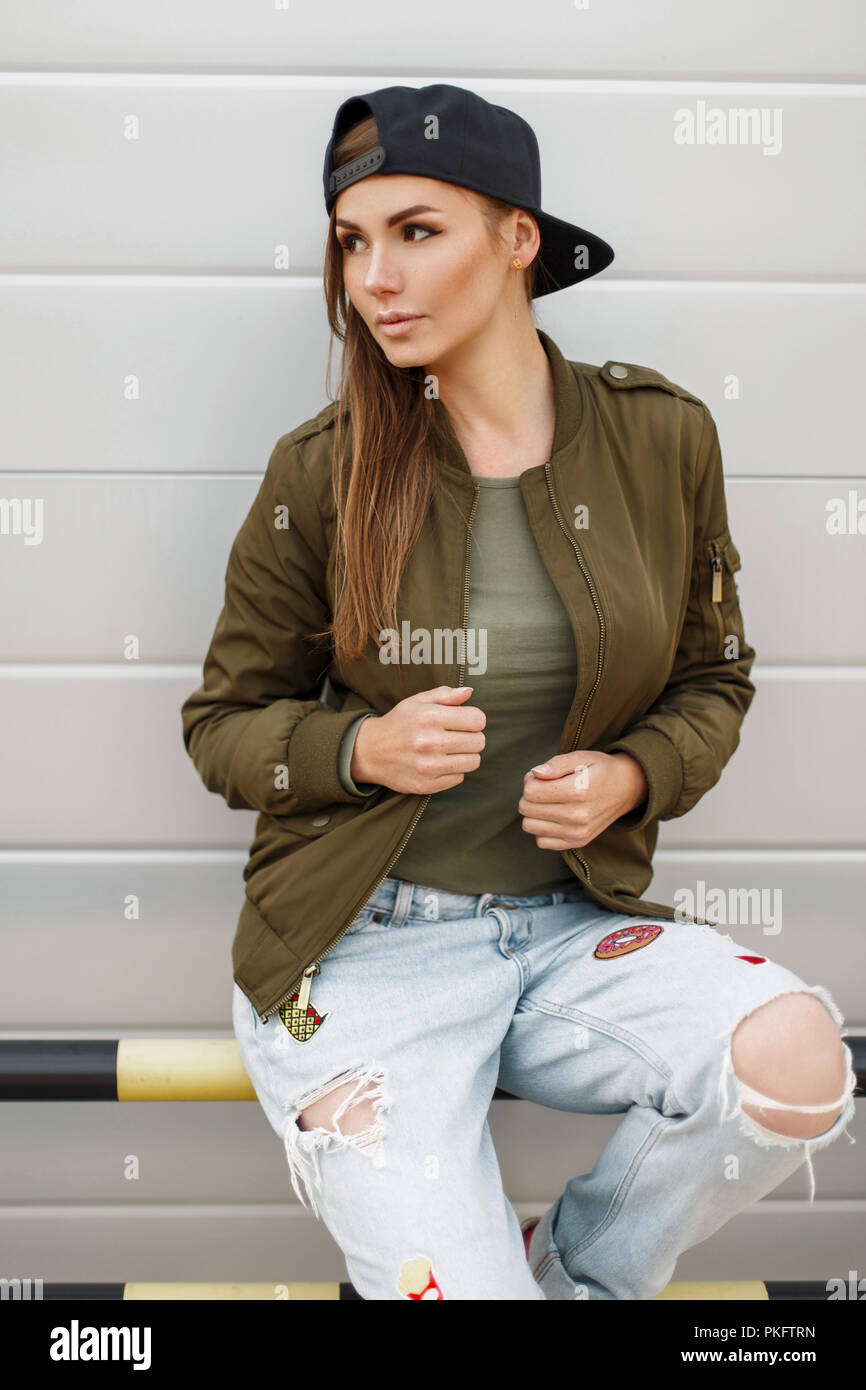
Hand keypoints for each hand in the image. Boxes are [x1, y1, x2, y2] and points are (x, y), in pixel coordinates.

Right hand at [350, 686, 485, 794]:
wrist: (368, 752)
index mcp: (429, 717)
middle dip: (473, 737)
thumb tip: (469, 692)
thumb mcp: (417, 701)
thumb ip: (444, 695)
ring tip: (451, 750)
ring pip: (473, 762)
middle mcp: (429, 742)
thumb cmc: (398, 724)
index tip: (465, 721)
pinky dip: (454, 771)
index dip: (475, 719)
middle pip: (479, 742)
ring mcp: (427, 766)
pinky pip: (459, 778)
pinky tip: (440, 763)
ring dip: (466, 755)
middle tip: (458, 736)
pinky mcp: (425, 785)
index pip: (478, 720)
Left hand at [518, 750, 648, 850]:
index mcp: (577, 791)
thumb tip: (535, 773)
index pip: (530, 791)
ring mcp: (577, 833)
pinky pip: (541, 841)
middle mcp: (577, 816)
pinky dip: (542, 828)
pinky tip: (554, 816)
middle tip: (546, 787)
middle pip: (526, 809)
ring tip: (550, 801)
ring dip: (534, 812)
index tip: (543, 776)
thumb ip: (556, 763)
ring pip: (529, 826)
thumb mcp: (581, 757)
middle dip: (530, 795)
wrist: (627, 789)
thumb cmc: (601, 770)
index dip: (531, 780)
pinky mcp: (577, 842)